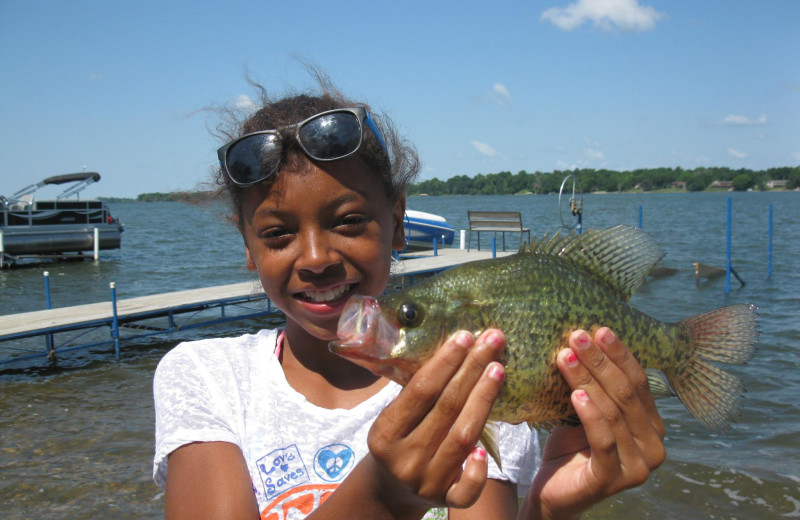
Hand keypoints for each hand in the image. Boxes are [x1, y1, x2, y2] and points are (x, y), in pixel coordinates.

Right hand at [365, 329, 506, 515]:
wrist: (389, 491)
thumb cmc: (397, 440)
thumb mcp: (393, 418)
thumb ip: (415, 394)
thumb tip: (453, 347)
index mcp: (384, 434)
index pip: (420, 391)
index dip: (445, 361)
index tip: (466, 335)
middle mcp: (404, 458)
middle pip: (446, 407)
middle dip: (471, 369)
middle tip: (492, 340)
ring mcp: (426, 482)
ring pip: (462, 437)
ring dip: (483, 399)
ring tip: (498, 368)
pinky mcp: (445, 502)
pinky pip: (466, 489)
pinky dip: (477, 470)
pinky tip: (484, 448)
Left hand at [523, 328, 665, 519]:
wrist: (553, 493)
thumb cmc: (570, 447)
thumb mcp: (585, 411)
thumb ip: (595, 385)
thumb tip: (584, 337)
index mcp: (653, 426)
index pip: (639, 382)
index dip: (619, 354)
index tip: (598, 329)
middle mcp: (654, 447)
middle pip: (627, 394)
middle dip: (601, 361)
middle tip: (577, 336)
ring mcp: (638, 467)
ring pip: (613, 412)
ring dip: (588, 379)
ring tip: (565, 356)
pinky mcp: (613, 480)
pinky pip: (603, 439)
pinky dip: (589, 413)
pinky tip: (574, 393)